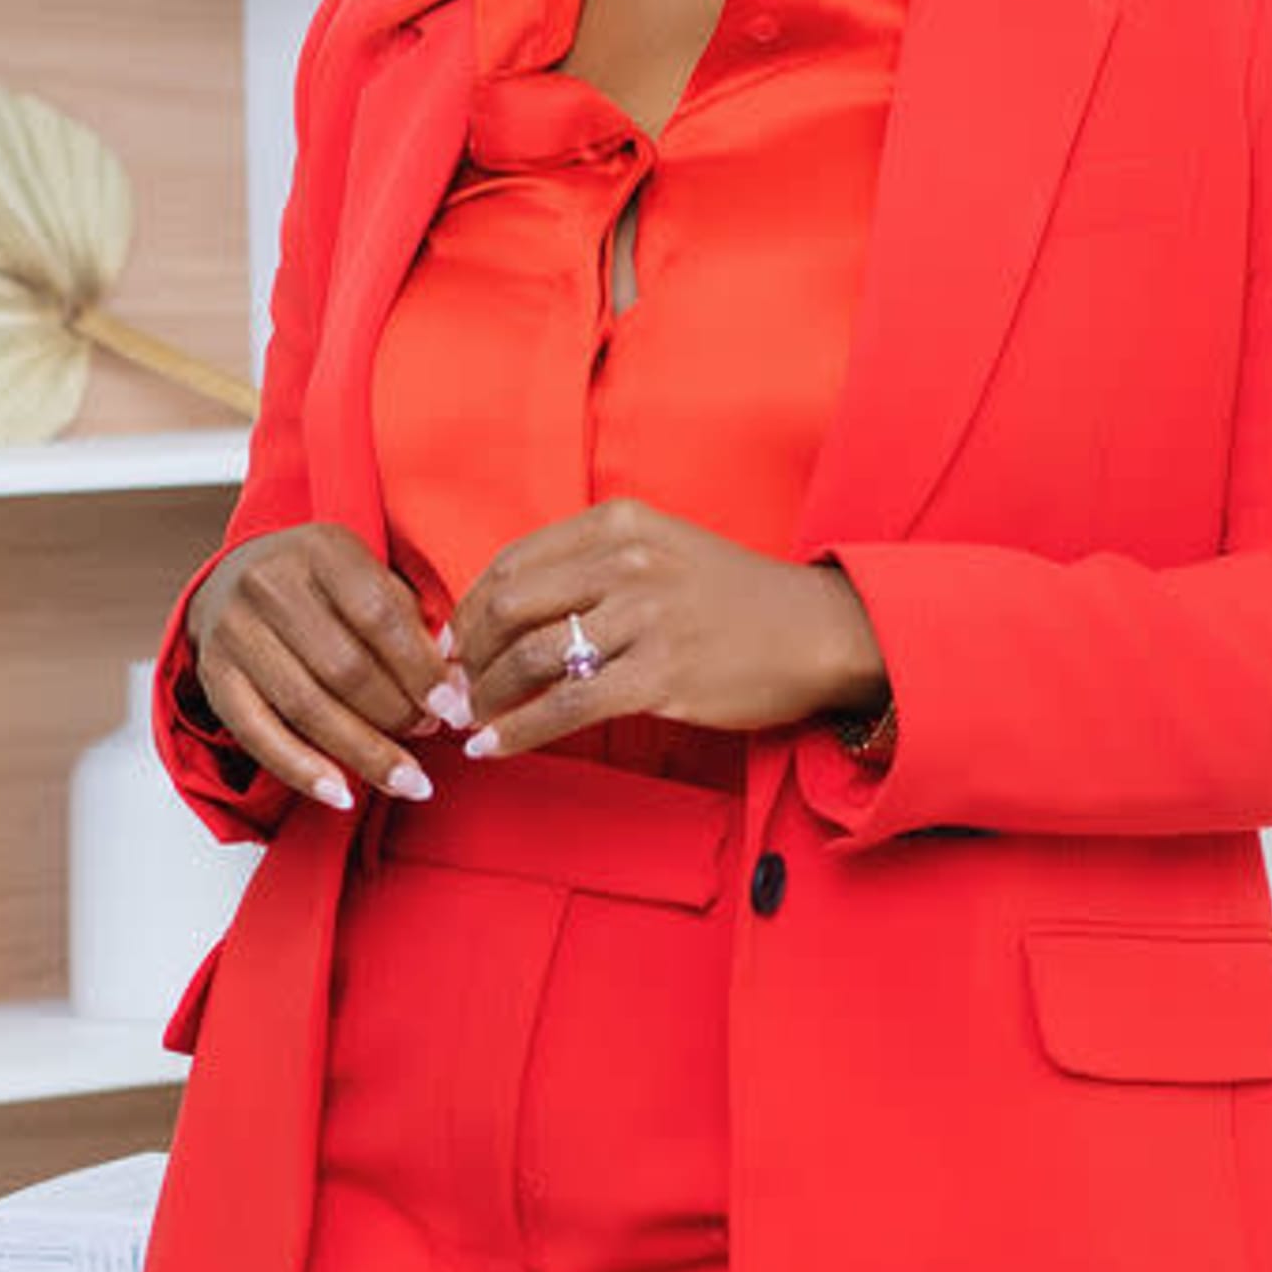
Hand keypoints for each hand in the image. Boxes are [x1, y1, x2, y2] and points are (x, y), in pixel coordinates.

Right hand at [182, 521, 456, 810]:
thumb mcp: (368, 580)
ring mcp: (235, 632)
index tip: (453, 708)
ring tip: (408, 780)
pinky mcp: (215, 677)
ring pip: (307, 707)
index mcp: (320, 550)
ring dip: (364, 753)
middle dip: (396, 712)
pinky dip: (304, 772)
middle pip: (344, 666)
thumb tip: (454, 692)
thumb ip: (411, 627)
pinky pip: (259, 737)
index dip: (420, 668)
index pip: (379, 614)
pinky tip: (343, 795)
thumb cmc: (323, 589)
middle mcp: (269, 584)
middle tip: (429, 735)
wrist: (235, 580)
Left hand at [451, 502, 884, 755]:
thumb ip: (591, 569)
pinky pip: (567, 707)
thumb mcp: (661, 553)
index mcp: (619, 523)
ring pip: (530, 658)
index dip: (467, 611)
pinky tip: (493, 749)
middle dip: (464, 656)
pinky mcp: (661, 675)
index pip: (512, 563)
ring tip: (470, 721)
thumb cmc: (734, 601)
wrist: (820, 633)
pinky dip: (519, 732)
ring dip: (485, 697)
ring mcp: (645, 616)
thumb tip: (507, 613)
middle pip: (507, 606)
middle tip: (451, 692)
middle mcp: (627, 560)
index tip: (450, 648)